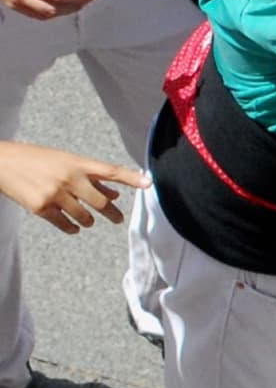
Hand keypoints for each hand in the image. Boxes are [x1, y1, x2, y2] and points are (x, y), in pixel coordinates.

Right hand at [0, 142, 142, 232]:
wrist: (2, 162)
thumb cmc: (36, 159)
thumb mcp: (64, 161)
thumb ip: (90, 177)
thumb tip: (115, 194)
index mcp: (76, 163)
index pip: (110, 170)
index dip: (131, 178)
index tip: (148, 184)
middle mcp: (69, 178)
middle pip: (101, 202)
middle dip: (111, 213)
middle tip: (117, 219)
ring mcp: (55, 194)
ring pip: (84, 216)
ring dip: (89, 221)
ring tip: (89, 221)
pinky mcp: (41, 207)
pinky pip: (65, 224)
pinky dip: (72, 228)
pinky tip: (74, 228)